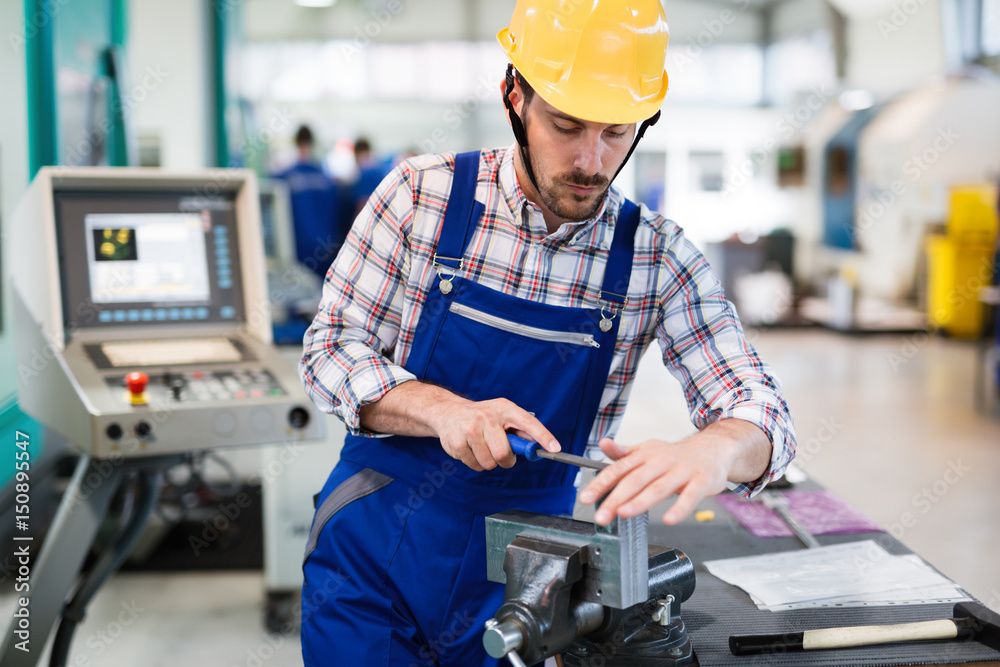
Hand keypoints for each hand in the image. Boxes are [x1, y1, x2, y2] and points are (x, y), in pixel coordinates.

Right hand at [431, 396, 560, 471]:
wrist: (448, 412)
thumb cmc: (481, 416)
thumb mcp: (502, 415)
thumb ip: (520, 430)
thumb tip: (538, 447)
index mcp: (504, 408)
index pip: (528, 423)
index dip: (543, 437)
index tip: (555, 449)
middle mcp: (487, 417)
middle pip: (503, 453)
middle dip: (506, 460)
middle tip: (502, 454)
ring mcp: (470, 429)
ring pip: (489, 463)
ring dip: (489, 462)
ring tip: (482, 448)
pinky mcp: (457, 443)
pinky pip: (475, 465)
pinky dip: (476, 463)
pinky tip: (471, 449)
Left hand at [578, 433, 739, 525]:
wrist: (714, 448)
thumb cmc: (675, 455)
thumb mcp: (647, 450)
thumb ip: (624, 453)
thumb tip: (602, 444)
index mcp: (645, 455)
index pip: (619, 469)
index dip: (601, 484)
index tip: (585, 498)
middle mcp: (661, 461)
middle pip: (635, 480)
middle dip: (616, 498)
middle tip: (601, 516)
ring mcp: (682, 471)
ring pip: (659, 487)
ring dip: (640, 501)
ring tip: (624, 514)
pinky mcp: (702, 481)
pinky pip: (690, 497)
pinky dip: (680, 508)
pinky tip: (668, 520)